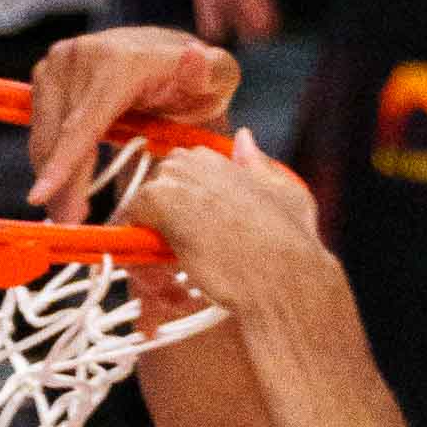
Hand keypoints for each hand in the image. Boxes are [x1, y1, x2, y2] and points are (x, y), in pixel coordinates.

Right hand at [28, 28, 241, 224]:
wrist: (169, 58)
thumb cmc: (197, 78)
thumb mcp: (217, 76)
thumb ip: (209, 73)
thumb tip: (192, 58)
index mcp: (119, 62)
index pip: (82, 123)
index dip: (62, 163)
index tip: (41, 196)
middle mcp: (81, 56)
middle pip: (58, 136)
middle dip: (59, 185)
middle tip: (69, 223)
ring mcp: (58, 63)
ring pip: (44, 136)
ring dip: (52, 178)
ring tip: (70, 212)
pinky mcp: (46, 75)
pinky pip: (40, 128)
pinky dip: (50, 161)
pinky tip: (67, 186)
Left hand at [121, 129, 325, 321]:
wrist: (285, 277)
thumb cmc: (294, 246)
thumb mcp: (289, 194)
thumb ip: (261, 166)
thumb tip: (243, 137)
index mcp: (225, 158)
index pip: (184, 170)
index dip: (186, 207)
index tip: (195, 238)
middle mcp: (199, 161)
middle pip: (161, 186)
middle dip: (166, 223)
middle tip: (179, 266)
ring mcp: (178, 178)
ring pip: (146, 207)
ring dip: (153, 245)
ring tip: (174, 290)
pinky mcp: (161, 201)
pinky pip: (132, 219)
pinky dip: (140, 254)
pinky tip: (165, 285)